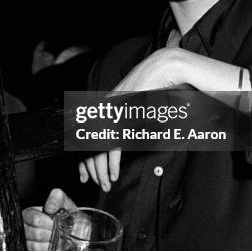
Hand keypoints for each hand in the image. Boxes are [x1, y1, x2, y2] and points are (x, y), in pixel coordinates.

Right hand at [22, 188, 75, 250]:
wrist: (78, 235)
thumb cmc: (70, 219)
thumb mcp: (66, 203)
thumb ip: (57, 198)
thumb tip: (49, 207)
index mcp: (31, 213)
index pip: (31, 217)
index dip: (45, 222)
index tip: (54, 223)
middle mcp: (26, 227)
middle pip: (32, 233)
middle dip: (48, 234)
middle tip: (57, 233)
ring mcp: (27, 242)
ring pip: (32, 246)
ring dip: (47, 245)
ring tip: (55, 241)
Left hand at [77, 50, 183, 189]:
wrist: (166, 67)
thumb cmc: (157, 84)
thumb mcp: (141, 104)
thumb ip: (130, 119)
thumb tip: (124, 137)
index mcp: (108, 103)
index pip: (89, 133)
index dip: (86, 155)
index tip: (86, 171)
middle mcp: (106, 106)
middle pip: (90, 142)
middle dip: (90, 167)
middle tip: (94, 182)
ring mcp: (112, 111)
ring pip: (98, 147)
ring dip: (101, 169)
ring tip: (104, 183)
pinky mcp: (122, 116)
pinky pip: (112, 145)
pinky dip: (111, 163)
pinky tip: (112, 174)